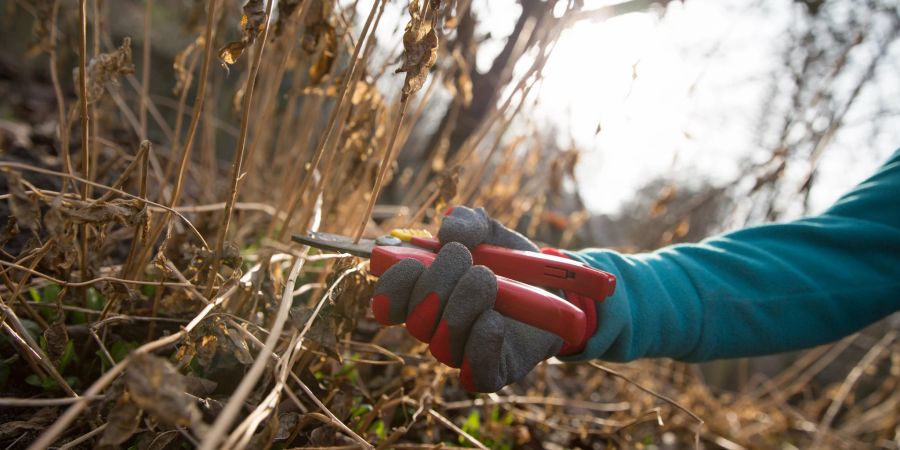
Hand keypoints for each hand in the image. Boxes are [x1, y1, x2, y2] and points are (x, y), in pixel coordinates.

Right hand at [370, 206, 562, 391]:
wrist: (559, 293)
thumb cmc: (515, 265)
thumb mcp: (493, 233)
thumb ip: (469, 222)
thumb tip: (448, 229)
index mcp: (426, 296)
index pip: (389, 303)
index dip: (392, 286)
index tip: (415, 263)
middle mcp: (437, 328)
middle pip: (416, 321)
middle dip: (438, 284)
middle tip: (469, 261)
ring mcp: (463, 353)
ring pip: (441, 346)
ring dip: (463, 306)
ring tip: (489, 281)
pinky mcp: (491, 372)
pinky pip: (474, 372)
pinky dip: (482, 341)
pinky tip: (495, 318)